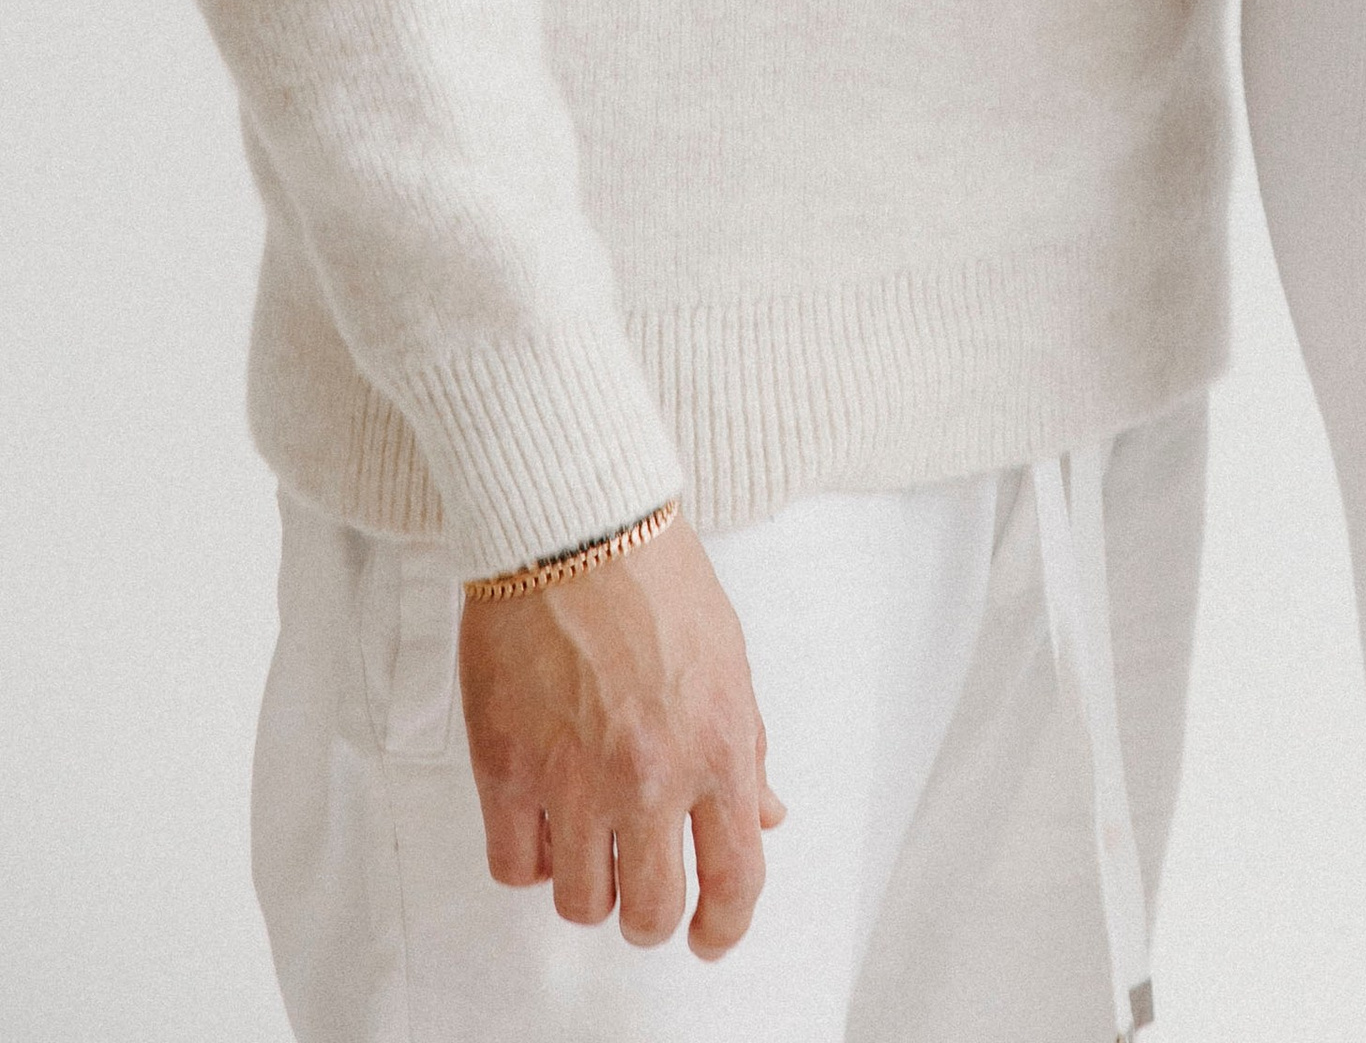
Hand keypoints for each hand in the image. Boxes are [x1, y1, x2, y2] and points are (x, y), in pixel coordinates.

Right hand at [459, 513, 784, 957]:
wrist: (574, 525)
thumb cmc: (655, 579)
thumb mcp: (729, 661)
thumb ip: (746, 749)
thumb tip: (764, 816)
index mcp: (719, 748)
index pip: (736, 877)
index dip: (725, 926)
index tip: (709, 936)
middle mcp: (651, 778)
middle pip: (651, 911)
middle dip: (651, 916)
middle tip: (642, 893)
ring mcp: (574, 780)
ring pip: (581, 901)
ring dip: (588, 884)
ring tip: (589, 840)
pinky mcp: (506, 769)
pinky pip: (515, 866)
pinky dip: (529, 858)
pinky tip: (541, 822)